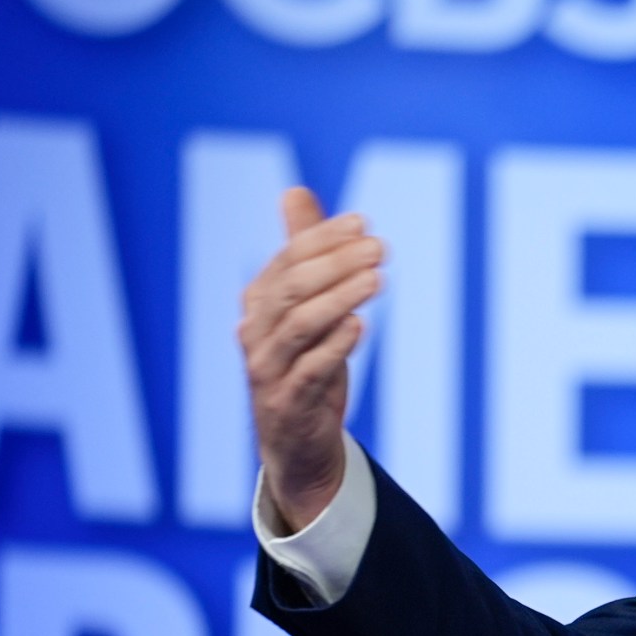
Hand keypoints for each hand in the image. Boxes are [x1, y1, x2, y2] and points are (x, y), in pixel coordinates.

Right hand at [239, 187, 380, 530]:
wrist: (295, 444)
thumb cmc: (303, 366)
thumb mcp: (304, 307)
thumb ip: (301, 252)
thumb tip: (295, 191)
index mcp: (258, 304)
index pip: (288, 260)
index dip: (322, 238)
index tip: (363, 221)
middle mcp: (255, 333)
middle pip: (292, 288)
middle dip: (336, 263)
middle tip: (380, 247)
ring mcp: (268, 370)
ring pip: (299, 327)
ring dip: (340, 298)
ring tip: (376, 279)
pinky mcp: (287, 404)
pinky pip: (308, 372)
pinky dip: (333, 347)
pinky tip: (360, 325)